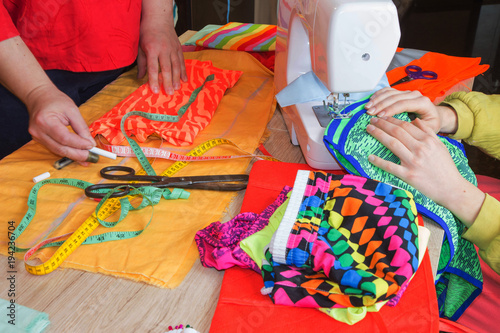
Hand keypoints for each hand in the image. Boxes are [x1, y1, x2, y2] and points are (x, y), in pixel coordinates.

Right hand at [26, 84, 95, 161]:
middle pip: (60, 148)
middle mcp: (38, 131)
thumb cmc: (55, 100)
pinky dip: (67, 152)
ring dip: (74, 155)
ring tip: (87, 157)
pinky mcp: (39, 140)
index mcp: (45, 121)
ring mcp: (37, 137)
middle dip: (78, 154)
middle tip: (91, 157)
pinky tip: (77, 154)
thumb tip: (90, 143)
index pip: (64, 138)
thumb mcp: (72, 110)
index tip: (91, 146)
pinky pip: (55, 148)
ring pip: (58, 151)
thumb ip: (81, 127)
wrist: (39, 97)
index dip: (79, 144)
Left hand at [137, 19, 186, 94]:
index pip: (153, 68)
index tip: (155, 91)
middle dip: (168, 82)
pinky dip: (183, 71)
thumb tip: (140, 78)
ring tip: (177, 88)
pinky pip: (182, 61)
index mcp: (152, 49)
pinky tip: (184, 80)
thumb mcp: (140, 47)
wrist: (158, 19)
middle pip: (166, 68)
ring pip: (176, 66)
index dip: (154, 80)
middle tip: (170, 93)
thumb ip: (141, 63)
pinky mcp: (178, 48)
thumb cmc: (147, 33)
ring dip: (177, 78)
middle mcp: (164, 49)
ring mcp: (173, 49)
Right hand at [365, 87, 445, 132]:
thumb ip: (420, 127)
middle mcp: (415, 95)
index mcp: (423, 102)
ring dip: (377, 99)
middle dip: (380, 105)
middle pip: (394, 97)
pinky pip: (388, 90)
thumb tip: (406, 126)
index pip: (403, 104)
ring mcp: (407, 92)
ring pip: (390, 92)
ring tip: (367, 107)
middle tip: (369, 113)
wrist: (435, 116)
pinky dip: (378, 94)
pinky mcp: (401, 93)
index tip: (380, 116)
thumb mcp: (430, 128)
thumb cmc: (431, 123)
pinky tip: (371, 99)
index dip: (390, 109)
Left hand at [366, 116, 483, 225]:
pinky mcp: (408, 175)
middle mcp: (420, 149)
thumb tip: (415, 120)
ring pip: (392, 143)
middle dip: (382, 124)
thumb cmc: (445, 167)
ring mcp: (413, 162)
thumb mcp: (440, 146)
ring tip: (369, 129)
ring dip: (378, 135)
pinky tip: (370, 157)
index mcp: (428, 140)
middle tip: (372, 120)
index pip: (406, 125)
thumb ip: (428, 132)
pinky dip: (379, 161)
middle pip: (397, 132)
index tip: (383, 116)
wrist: (451, 188)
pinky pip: (390, 166)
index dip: (392, 119)